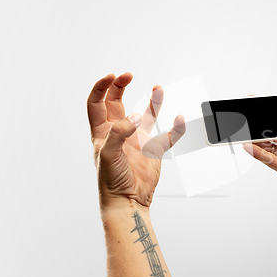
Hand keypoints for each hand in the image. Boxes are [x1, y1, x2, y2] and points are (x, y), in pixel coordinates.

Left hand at [87, 73, 184, 210]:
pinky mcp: (153, 150)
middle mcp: (119, 133)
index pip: (97, 104)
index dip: (102, 88)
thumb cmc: (110, 182)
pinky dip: (175, 129)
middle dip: (120, 87)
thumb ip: (118, 135)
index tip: (112, 76)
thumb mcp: (107, 156)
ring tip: (157, 88)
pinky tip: (179, 120)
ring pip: (145, 115)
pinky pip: (167, 136)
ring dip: (151, 102)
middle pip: (117, 103)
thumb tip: (132, 120)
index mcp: (102, 132)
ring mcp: (137, 140)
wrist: (127, 200)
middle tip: (128, 75)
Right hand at [243, 96, 276, 199]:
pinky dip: (256, 151)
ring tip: (242, 129)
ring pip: (263, 143)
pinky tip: (248, 145)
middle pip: (268, 130)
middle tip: (245, 115)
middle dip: (256, 123)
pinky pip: (266, 157)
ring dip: (252, 137)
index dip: (268, 110)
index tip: (255, 102)